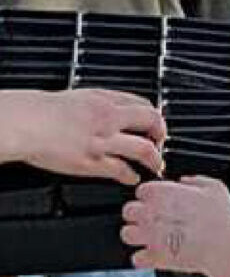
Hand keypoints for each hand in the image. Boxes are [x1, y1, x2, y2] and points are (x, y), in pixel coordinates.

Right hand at [2, 88, 166, 182]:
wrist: (22, 122)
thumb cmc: (38, 111)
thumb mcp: (74, 98)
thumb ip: (97, 105)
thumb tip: (111, 111)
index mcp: (101, 99)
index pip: (142, 103)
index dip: (152, 115)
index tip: (153, 123)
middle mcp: (107, 118)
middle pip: (151, 121)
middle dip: (160, 133)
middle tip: (160, 142)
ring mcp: (102, 140)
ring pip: (144, 149)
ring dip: (155, 159)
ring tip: (156, 165)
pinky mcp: (92, 161)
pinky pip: (122, 170)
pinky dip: (131, 176)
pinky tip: (132, 178)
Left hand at [123, 175, 229, 275]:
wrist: (227, 247)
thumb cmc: (223, 218)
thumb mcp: (215, 188)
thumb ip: (196, 180)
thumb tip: (185, 181)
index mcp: (160, 193)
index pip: (142, 191)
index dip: (153, 198)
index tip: (163, 204)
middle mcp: (148, 212)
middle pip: (129, 211)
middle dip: (141, 216)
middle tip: (158, 222)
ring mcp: (148, 236)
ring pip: (127, 234)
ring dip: (139, 237)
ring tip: (156, 240)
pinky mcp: (153, 257)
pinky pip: (137, 259)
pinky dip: (146, 259)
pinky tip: (159, 256)